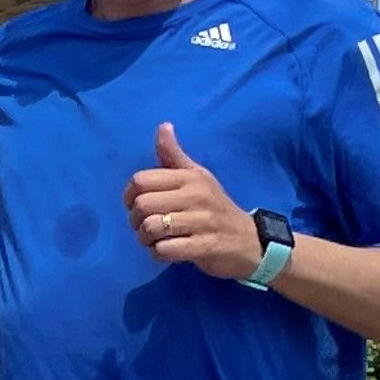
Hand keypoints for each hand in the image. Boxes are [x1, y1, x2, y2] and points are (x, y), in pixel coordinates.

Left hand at [127, 123, 265, 280]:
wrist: (250, 241)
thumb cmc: (216, 207)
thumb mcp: (198, 177)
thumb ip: (174, 156)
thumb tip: (163, 126)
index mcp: (191, 177)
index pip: (142, 180)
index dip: (129, 196)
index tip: (135, 205)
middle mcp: (196, 195)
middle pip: (143, 205)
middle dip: (135, 220)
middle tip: (143, 227)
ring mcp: (202, 222)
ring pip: (152, 227)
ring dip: (145, 238)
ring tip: (154, 240)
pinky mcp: (205, 247)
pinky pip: (166, 249)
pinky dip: (158, 252)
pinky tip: (165, 251)